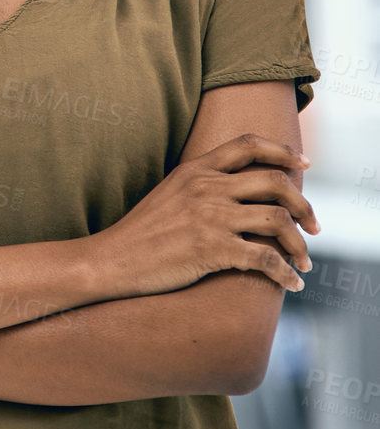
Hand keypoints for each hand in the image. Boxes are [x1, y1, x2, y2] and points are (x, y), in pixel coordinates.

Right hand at [89, 133, 317, 297]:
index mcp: (196, 170)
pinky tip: (291, 283)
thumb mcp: (170, 194)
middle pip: (276, 182)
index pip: (249, 144)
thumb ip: (203, 185)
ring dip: (301, 245)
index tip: (305, 165)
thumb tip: (242, 192)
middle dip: (305, 206)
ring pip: (279, 220)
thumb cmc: (142, 232)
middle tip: (316, 227)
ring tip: (304, 262)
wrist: (112, 259)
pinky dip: (286, 273)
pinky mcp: (212, 249)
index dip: (283, 151)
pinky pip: (266, 259)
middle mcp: (206, 188)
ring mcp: (210, 217)